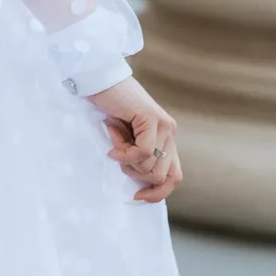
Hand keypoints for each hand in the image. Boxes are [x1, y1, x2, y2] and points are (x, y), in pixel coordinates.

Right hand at [85, 74, 181, 202]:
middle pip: (161, 176)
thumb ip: (139, 156)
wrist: (101, 80)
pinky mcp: (152, 119)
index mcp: (166, 138)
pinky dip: (124, 151)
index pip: (174, 177)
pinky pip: (142, 152)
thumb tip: (142, 186)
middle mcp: (170, 132)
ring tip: (115, 137)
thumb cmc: (111, 108)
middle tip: (118, 154)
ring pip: (150, 166)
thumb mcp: (127, 139)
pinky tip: (113, 134)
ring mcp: (164, 125)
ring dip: (126, 159)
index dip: (158, 193)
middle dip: (135, 174)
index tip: (137, 196)